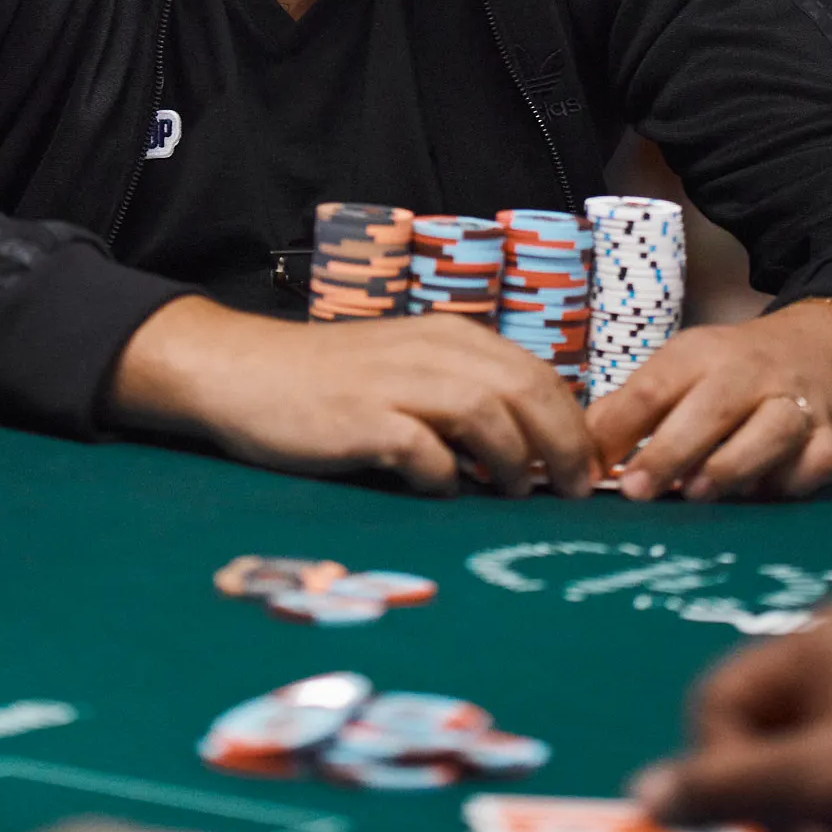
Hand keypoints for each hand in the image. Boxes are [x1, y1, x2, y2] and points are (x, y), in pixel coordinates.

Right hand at [110, 298, 595, 496]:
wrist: (244, 371)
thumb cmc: (331, 380)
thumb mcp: (407, 370)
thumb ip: (461, 395)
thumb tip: (528, 449)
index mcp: (448, 337)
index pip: (537, 373)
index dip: (573, 422)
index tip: (587, 467)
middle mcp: (429, 351)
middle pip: (525, 391)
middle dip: (562, 445)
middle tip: (575, 491)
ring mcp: (394, 384)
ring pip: (487, 413)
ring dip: (514, 460)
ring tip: (517, 494)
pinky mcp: (360, 420)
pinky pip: (424, 452)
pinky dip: (445, 477)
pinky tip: (442, 492)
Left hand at [586, 299, 831, 502]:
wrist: (826, 351)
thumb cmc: (733, 373)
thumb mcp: (681, 371)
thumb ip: (631, 409)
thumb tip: (579, 451)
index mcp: (701, 354)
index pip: (655, 385)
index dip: (622, 425)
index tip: (593, 465)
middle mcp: (750, 374)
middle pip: (710, 408)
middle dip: (670, 450)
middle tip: (636, 491)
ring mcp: (797, 405)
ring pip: (769, 431)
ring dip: (732, 465)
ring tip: (697, 494)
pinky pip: (810, 466)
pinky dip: (785, 484)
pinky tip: (759, 495)